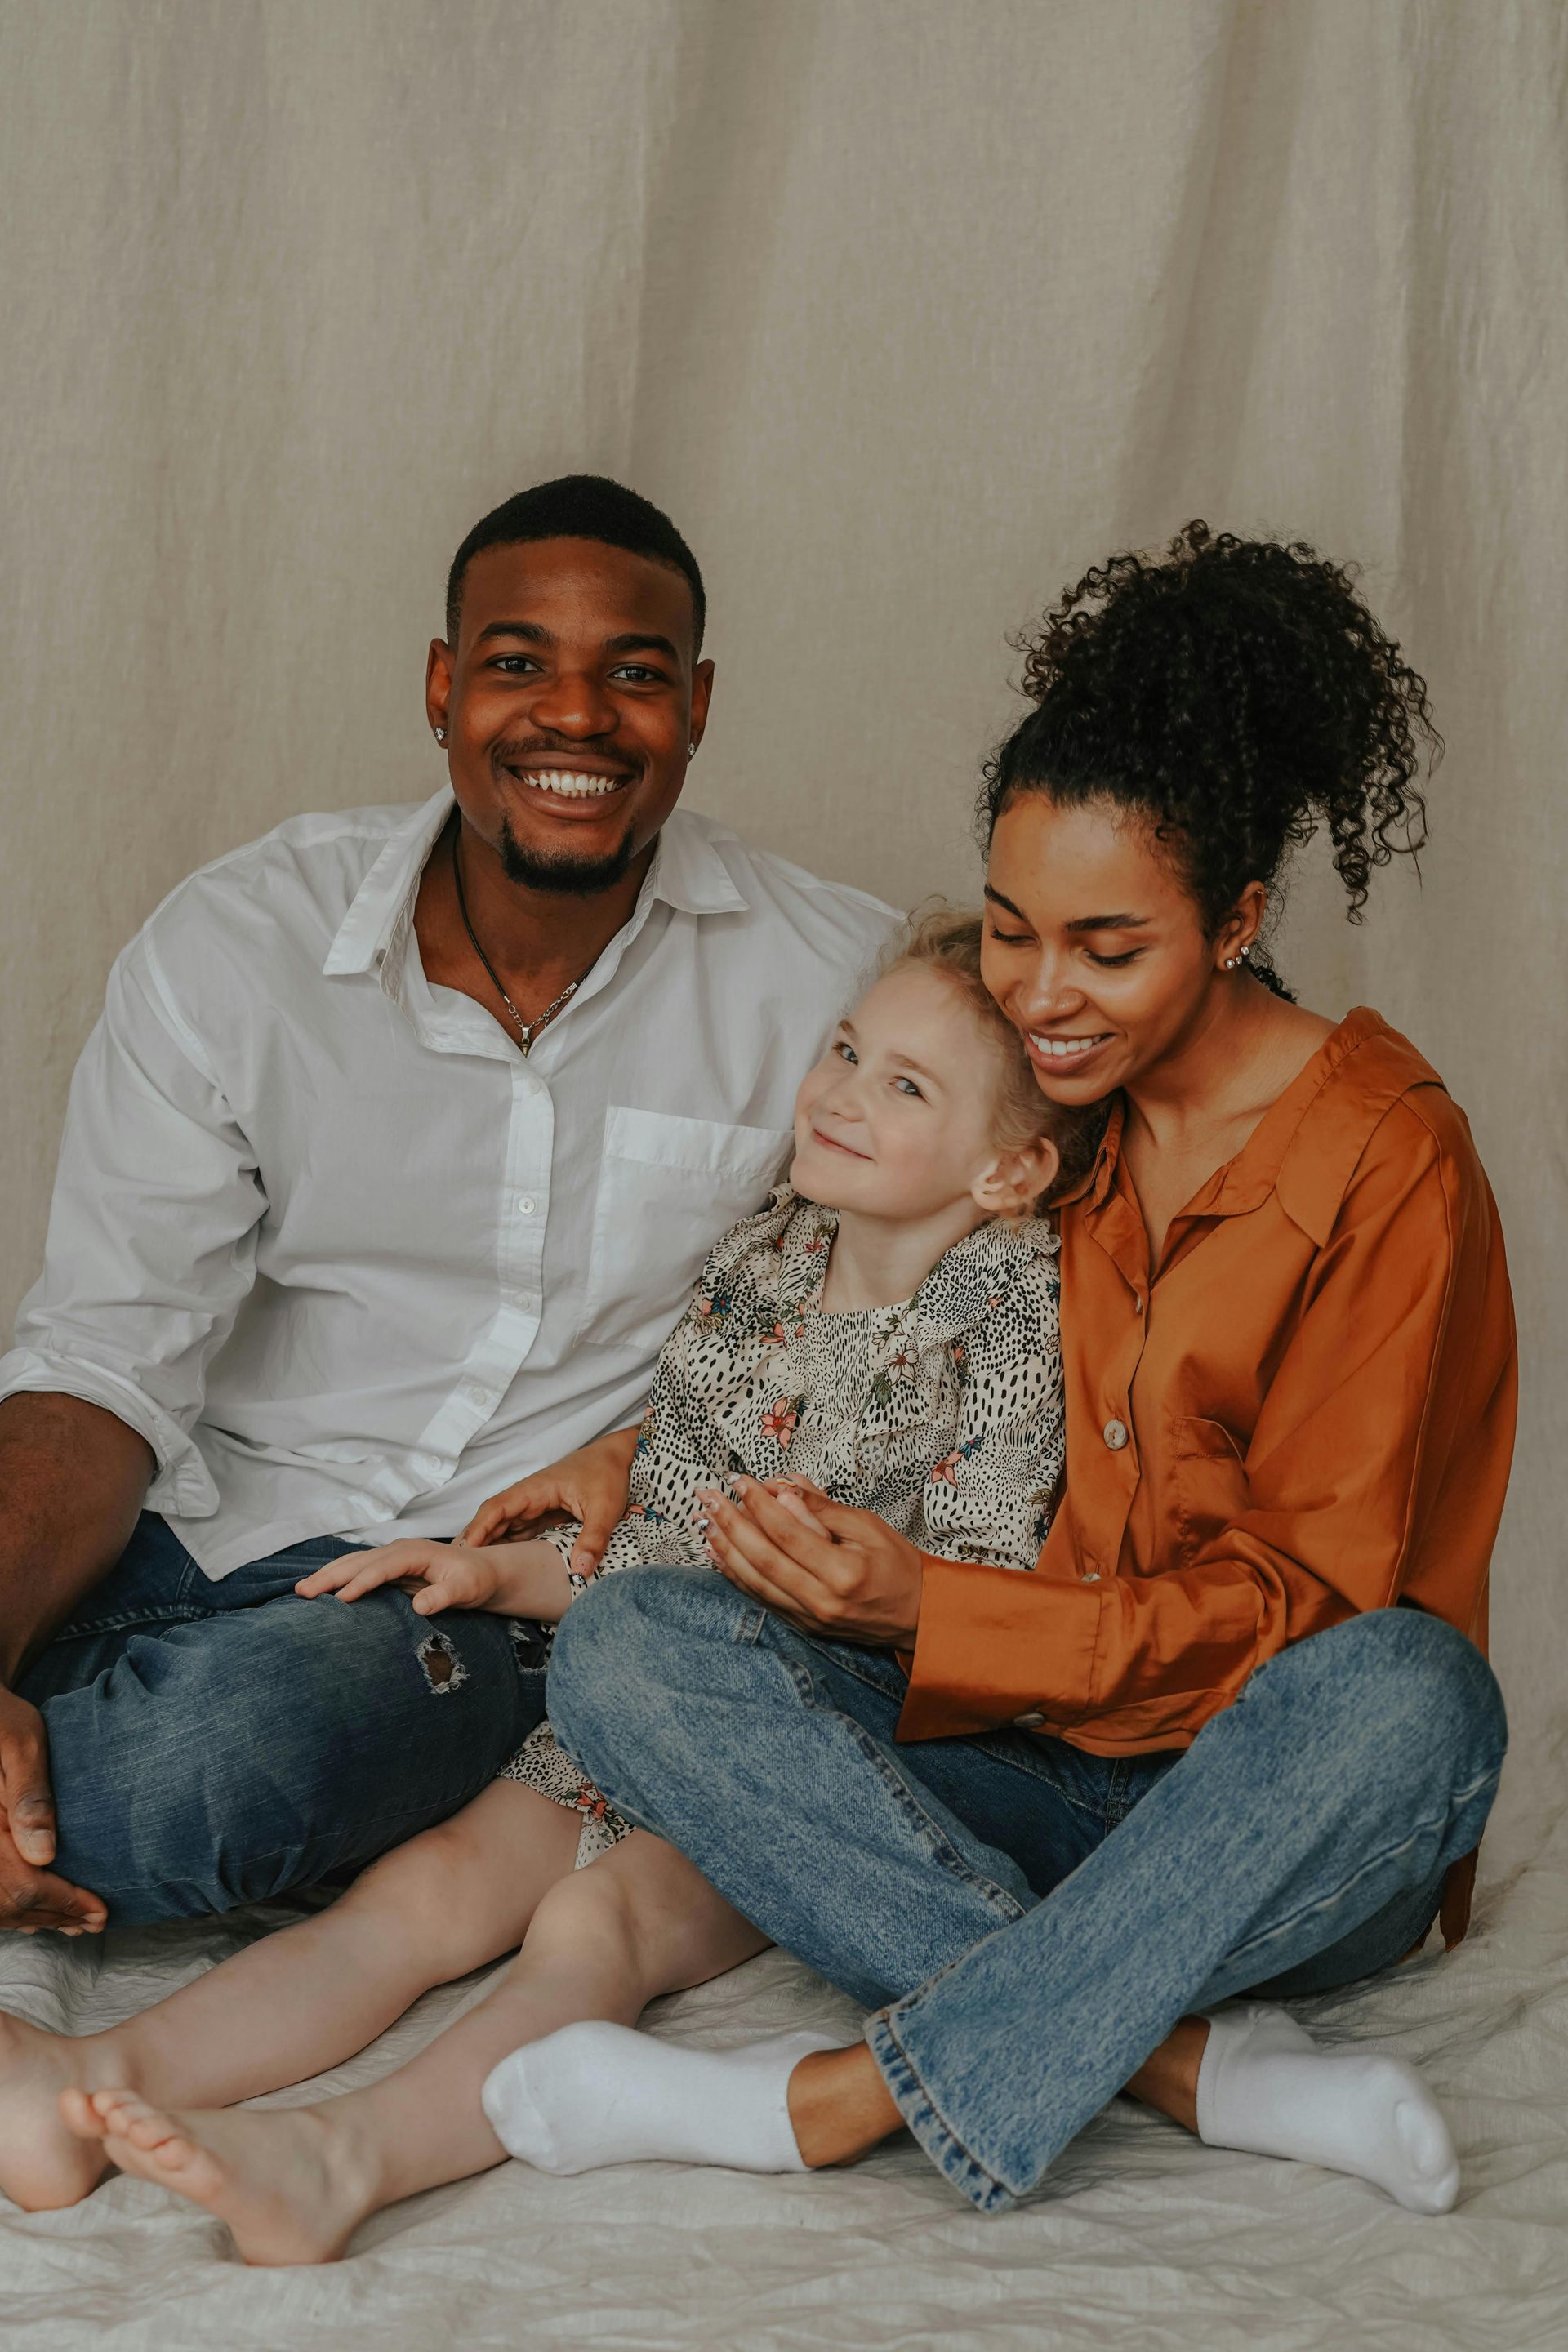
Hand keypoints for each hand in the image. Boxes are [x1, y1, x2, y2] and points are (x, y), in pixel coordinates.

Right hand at [0, 1686, 105, 1934]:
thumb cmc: (1, 1722)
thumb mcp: (22, 1743)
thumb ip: (31, 1794)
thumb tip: (45, 1854)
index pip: (24, 1884)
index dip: (64, 1903)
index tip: (100, 1910)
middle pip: (7, 1904)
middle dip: (53, 1916)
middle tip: (95, 1921)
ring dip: (33, 1919)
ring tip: (74, 1922)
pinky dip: (11, 1910)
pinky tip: (36, 1912)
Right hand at [296, 1538, 502, 1615]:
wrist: (484, 1572)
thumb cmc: (476, 1580)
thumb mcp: (467, 1589)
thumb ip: (444, 1596)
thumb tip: (419, 1606)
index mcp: (415, 1552)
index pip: (382, 1566)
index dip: (362, 1581)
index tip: (342, 1599)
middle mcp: (399, 1550)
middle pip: (359, 1561)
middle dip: (330, 1576)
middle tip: (303, 1593)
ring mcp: (392, 1558)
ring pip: (353, 1563)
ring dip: (327, 1576)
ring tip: (301, 1591)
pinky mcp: (389, 1569)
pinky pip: (358, 1571)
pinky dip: (337, 1578)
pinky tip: (322, 1590)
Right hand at [460, 1423, 638, 1572]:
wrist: (620, 1458)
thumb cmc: (608, 1473)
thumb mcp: (605, 1507)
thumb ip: (593, 1538)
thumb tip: (580, 1570)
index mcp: (535, 1489)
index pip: (496, 1508)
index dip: (478, 1529)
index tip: (464, 1551)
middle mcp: (528, 1498)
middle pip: (492, 1522)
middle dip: (476, 1545)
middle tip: (461, 1573)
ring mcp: (534, 1508)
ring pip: (503, 1530)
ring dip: (490, 1550)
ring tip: (474, 1577)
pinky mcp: (543, 1517)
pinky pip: (519, 1535)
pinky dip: (509, 1550)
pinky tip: (502, 1570)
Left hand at [697, 1478, 925, 1646]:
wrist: (920, 1617)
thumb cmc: (899, 1567)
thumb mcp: (869, 1527)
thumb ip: (823, 1509)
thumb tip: (783, 1489)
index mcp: (843, 1573)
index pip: (788, 1533)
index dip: (759, 1504)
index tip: (739, 1480)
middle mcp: (822, 1601)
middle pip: (763, 1558)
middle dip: (730, 1523)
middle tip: (707, 1496)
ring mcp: (809, 1618)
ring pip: (755, 1581)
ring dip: (724, 1549)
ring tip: (704, 1521)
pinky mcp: (803, 1625)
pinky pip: (761, 1597)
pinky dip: (736, 1574)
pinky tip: (718, 1554)